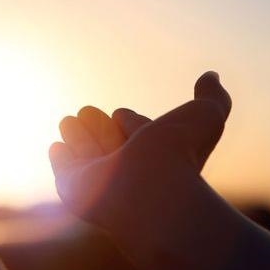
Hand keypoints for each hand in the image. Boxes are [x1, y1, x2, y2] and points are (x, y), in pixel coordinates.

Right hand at [48, 71, 231, 228]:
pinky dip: (59, 158)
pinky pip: (63, 169)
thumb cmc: (179, 157)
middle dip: (98, 125)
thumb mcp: (205, 115)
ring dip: (76, 134)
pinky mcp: (73, 187)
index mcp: (154, 151)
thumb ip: (212, 96)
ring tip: (69, 120)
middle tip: (87, 111)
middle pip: (108, 140)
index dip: (130, 120)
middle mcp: (126, 167)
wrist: (150, 193)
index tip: (122, 115)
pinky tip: (57, 147)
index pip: (137, 130)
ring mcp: (99, 178)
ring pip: (85, 152)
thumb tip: (211, 76)